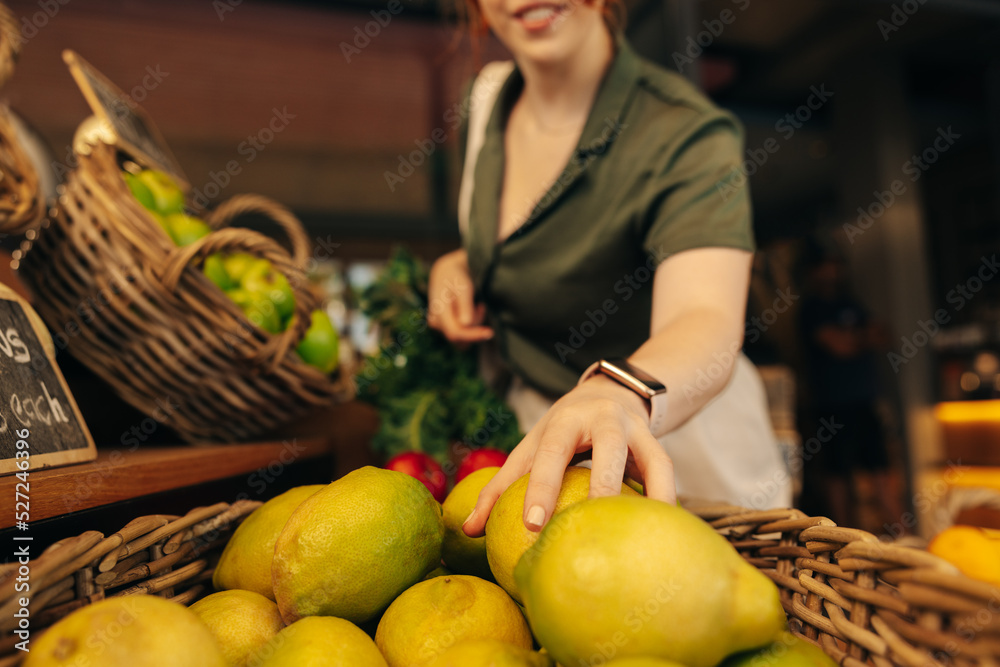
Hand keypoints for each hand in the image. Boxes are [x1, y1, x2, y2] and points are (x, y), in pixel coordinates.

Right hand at [427, 249, 493, 343]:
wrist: (446, 272)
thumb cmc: (456, 277)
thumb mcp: (463, 287)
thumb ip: (464, 305)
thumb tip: (465, 324)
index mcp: (439, 312)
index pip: (455, 333)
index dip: (473, 336)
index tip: (490, 333)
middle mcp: (436, 323)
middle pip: (461, 337)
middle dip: (475, 326)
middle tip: (481, 306)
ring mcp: (438, 326)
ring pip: (462, 337)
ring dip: (474, 324)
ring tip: (477, 306)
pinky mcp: (444, 327)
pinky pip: (462, 332)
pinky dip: (471, 324)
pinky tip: (474, 309)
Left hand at [462, 375, 675, 536]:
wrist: (610, 392)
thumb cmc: (560, 432)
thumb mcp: (531, 447)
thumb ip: (502, 487)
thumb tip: (469, 529)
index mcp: (565, 420)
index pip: (552, 452)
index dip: (542, 486)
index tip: (532, 524)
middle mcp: (605, 419)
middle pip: (609, 449)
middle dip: (603, 486)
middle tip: (593, 527)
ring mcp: (636, 430)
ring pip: (653, 459)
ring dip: (651, 495)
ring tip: (641, 537)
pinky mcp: (658, 444)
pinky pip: (667, 474)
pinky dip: (665, 500)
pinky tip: (662, 532)